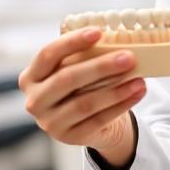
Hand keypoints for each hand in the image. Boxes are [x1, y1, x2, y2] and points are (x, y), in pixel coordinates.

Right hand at [19, 27, 145, 165]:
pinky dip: (121, 105)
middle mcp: (34, 101)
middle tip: (128, 57)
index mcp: (30, 77)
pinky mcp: (70, 138)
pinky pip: (99, 120)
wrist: (86, 122)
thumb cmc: (80, 86)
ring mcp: (50, 123)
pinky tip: (137, 92)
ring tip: (139, 78)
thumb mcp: (74, 68)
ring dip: (116, 89)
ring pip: (85, 103)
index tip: (98, 32)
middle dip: (100, 67)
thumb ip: (84, 55)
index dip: (72, 42)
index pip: (48, 54)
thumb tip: (114, 39)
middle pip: (67, 79)